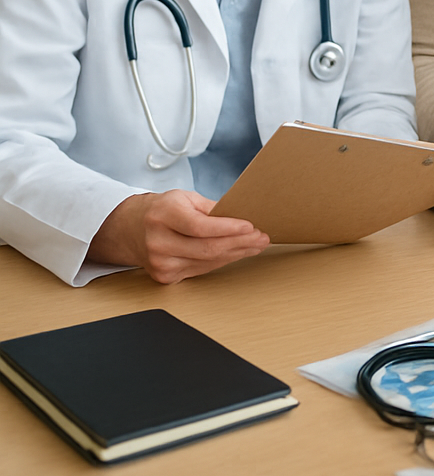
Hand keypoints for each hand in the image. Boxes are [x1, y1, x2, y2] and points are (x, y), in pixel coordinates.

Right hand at [88, 190, 269, 283]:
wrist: (129, 229)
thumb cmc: (162, 210)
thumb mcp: (184, 198)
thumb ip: (211, 208)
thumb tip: (243, 215)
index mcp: (162, 215)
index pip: (199, 226)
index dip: (228, 228)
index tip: (250, 226)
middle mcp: (157, 241)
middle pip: (207, 248)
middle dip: (240, 243)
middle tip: (262, 238)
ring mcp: (159, 262)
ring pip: (208, 261)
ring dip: (237, 254)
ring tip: (256, 245)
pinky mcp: (165, 276)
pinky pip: (202, 269)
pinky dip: (223, 261)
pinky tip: (237, 253)